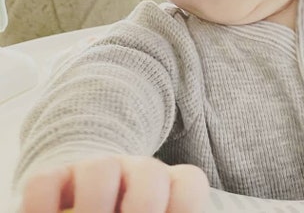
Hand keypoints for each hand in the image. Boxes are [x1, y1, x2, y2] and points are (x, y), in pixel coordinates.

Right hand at [19, 155, 208, 212]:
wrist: (88, 199)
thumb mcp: (152, 212)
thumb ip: (157, 211)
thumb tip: (142, 211)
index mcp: (167, 187)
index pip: (189, 183)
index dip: (183, 208)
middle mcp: (135, 173)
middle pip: (150, 173)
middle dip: (141, 207)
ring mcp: (95, 171)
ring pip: (98, 168)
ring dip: (91, 207)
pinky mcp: (54, 178)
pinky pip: (44, 183)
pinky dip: (41, 210)